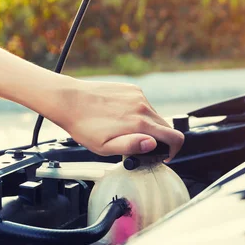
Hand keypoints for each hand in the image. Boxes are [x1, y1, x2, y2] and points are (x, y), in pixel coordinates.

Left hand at [40, 78, 184, 159]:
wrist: (69, 101)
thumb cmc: (84, 126)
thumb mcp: (105, 148)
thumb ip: (131, 147)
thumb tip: (152, 144)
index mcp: (139, 124)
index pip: (174, 137)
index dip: (173, 150)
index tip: (163, 155)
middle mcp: (142, 107)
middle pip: (166, 127)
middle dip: (159, 140)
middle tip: (140, 147)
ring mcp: (138, 96)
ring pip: (154, 116)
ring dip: (147, 126)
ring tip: (125, 131)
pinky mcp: (132, 89)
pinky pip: (144, 104)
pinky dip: (139, 113)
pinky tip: (121, 117)